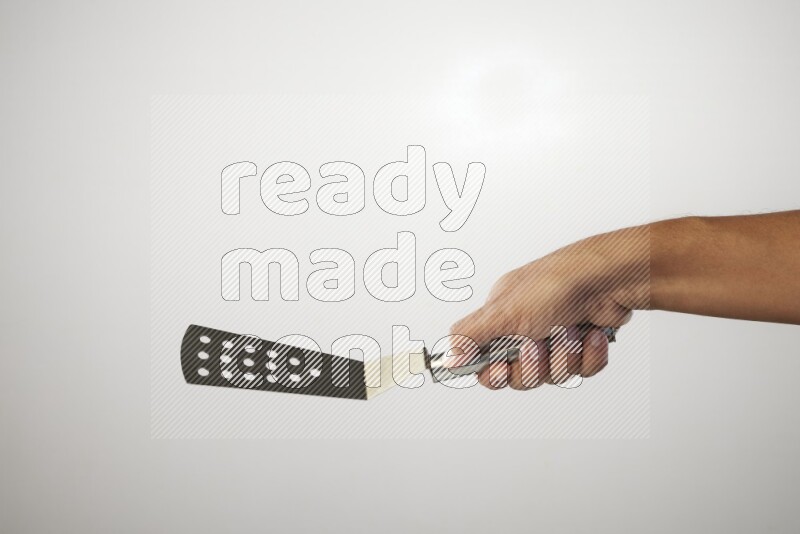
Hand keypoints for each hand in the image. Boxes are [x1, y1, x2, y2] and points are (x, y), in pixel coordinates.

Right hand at [449, 226, 649, 389]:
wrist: (609, 280)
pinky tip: (591, 334)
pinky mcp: (584, 343)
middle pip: (520, 374)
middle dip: (534, 365)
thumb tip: (448, 356)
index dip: (494, 372)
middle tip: (537, 345)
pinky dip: (589, 354)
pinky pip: (582, 369)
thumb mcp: (504, 312)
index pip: (486, 359)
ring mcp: (557, 336)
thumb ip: (471, 336)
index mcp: (502, 316)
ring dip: (564, 356)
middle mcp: (527, 326)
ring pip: (553, 375)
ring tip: (569, 332)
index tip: (501, 369)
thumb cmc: (555, 285)